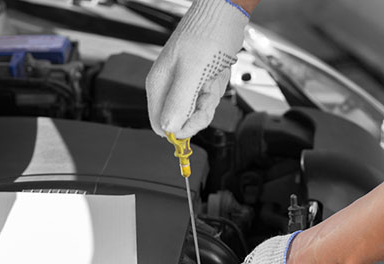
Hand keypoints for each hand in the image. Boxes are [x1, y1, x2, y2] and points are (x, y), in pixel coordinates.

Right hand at [145, 0, 248, 138]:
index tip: (196, 117)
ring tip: (211, 76)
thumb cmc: (207, 34)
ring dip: (211, 97)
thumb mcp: (193, 70)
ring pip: (198, 111)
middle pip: (182, 121)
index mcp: (158, 85)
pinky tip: (216, 74)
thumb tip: (168, 128)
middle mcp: (169, 87)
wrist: (224, 14)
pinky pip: (208, 99)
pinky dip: (216, 89)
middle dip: (201, 110)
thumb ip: (178, 101)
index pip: (160, 124)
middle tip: (207, 89)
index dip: (180, 127)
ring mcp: (184, 85)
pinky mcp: (198, 82)